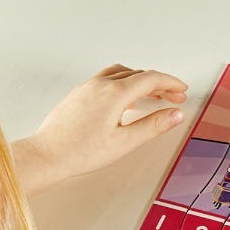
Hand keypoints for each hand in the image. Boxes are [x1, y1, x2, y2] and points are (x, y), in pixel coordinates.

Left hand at [11, 64, 187, 194]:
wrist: (47, 155)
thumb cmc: (80, 151)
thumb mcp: (125, 142)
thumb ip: (153, 126)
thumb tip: (175, 114)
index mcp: (115, 93)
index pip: (151, 79)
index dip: (171, 83)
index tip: (182, 90)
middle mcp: (101, 85)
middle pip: (138, 75)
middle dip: (160, 84)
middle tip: (174, 97)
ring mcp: (88, 87)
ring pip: (122, 74)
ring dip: (141, 82)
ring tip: (153, 96)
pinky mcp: (79, 94)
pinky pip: (108, 80)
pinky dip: (125, 84)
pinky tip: (126, 99)